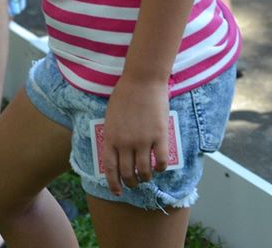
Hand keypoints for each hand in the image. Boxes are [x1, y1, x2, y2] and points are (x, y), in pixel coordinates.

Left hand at [102, 76, 169, 195]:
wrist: (142, 80)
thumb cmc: (125, 93)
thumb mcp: (111, 115)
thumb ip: (113, 134)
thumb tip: (116, 152)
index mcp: (111, 137)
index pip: (110, 169)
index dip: (113, 184)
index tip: (117, 192)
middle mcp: (125, 143)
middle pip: (127, 174)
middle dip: (130, 183)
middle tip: (134, 183)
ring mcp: (143, 141)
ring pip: (144, 172)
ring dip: (145, 178)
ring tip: (147, 176)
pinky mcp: (159, 136)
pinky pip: (161, 161)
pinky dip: (160, 168)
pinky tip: (160, 166)